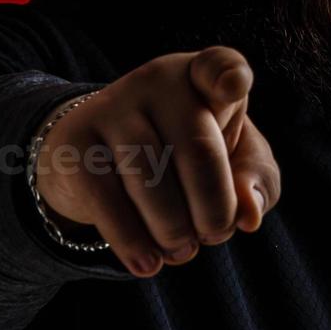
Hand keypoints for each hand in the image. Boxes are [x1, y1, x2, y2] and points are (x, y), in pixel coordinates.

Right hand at [34, 46, 281, 277]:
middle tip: (214, 235)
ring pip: (151, 180)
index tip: (233, 89)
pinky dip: (133, 242)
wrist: (98, 159)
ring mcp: (111, 108)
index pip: (221, 65)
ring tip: (182, 251)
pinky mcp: (74, 145)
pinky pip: (107, 201)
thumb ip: (256, 183)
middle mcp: (157, 81)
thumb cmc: (185, 158)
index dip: (230, 77)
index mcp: (202, 77)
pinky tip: (148, 264)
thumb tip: (248, 215)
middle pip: (198, 149)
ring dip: (174, 231)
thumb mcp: (233, 162)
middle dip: (214, 208)